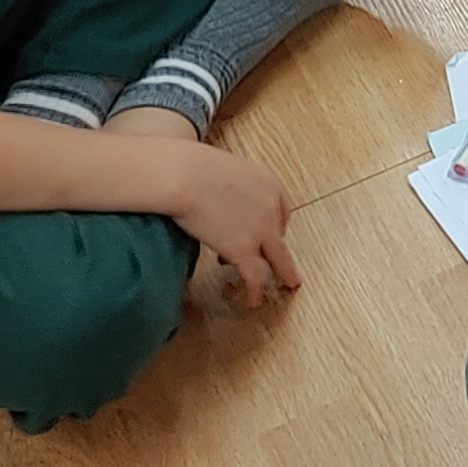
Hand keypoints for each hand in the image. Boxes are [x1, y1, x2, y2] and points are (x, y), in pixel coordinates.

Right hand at [167, 139, 302, 306]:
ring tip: (282, 284)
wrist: (184, 175)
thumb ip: (231, 186)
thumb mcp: (224, 170)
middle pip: (279, 234)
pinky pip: (255, 276)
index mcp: (268, 183)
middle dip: (269, 247)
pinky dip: (255, 291)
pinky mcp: (244, 250)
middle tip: (265, 258)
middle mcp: (271, 206)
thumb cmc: (192, 166)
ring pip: (278, 259)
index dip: (272, 224)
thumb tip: (216, 195)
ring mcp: (260, 230)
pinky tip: (253, 300)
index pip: (281, 210)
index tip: (264, 233)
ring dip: (281, 273)